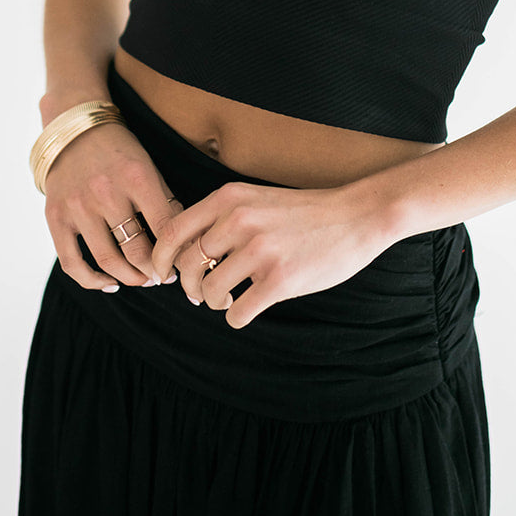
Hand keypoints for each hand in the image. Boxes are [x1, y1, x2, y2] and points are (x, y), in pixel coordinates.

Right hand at [43, 121, 182, 291]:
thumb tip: (182, 242)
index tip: (178, 265)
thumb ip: (164, 201)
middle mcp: (106, 192)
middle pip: (136, 250)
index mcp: (136, 177)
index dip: (174, 254)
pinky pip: (72, 262)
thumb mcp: (148, 166)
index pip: (164, 228)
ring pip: (107, 260)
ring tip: (141, 279)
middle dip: (153, 271)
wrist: (74, 131)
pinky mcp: (56, 216)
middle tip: (161, 277)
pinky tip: (109, 283)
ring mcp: (78, 206)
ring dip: (129, 278)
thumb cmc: (119, 151)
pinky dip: (92, 280)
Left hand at [150, 180, 391, 329]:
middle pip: (187, 265)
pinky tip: (249, 308)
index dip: (159, 257)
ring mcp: (260, 250)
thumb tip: (185, 255)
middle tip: (202, 294)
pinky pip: (237, 313)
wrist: (356, 216)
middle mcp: (240, 220)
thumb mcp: (256, 198)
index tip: (161, 274)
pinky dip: (237, 317)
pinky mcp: (280, 280)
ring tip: (231, 299)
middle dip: (190, 287)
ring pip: (210, 292)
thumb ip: (222, 217)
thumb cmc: (304, 212)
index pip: (173, 230)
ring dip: (215, 303)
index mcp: (229, 198)